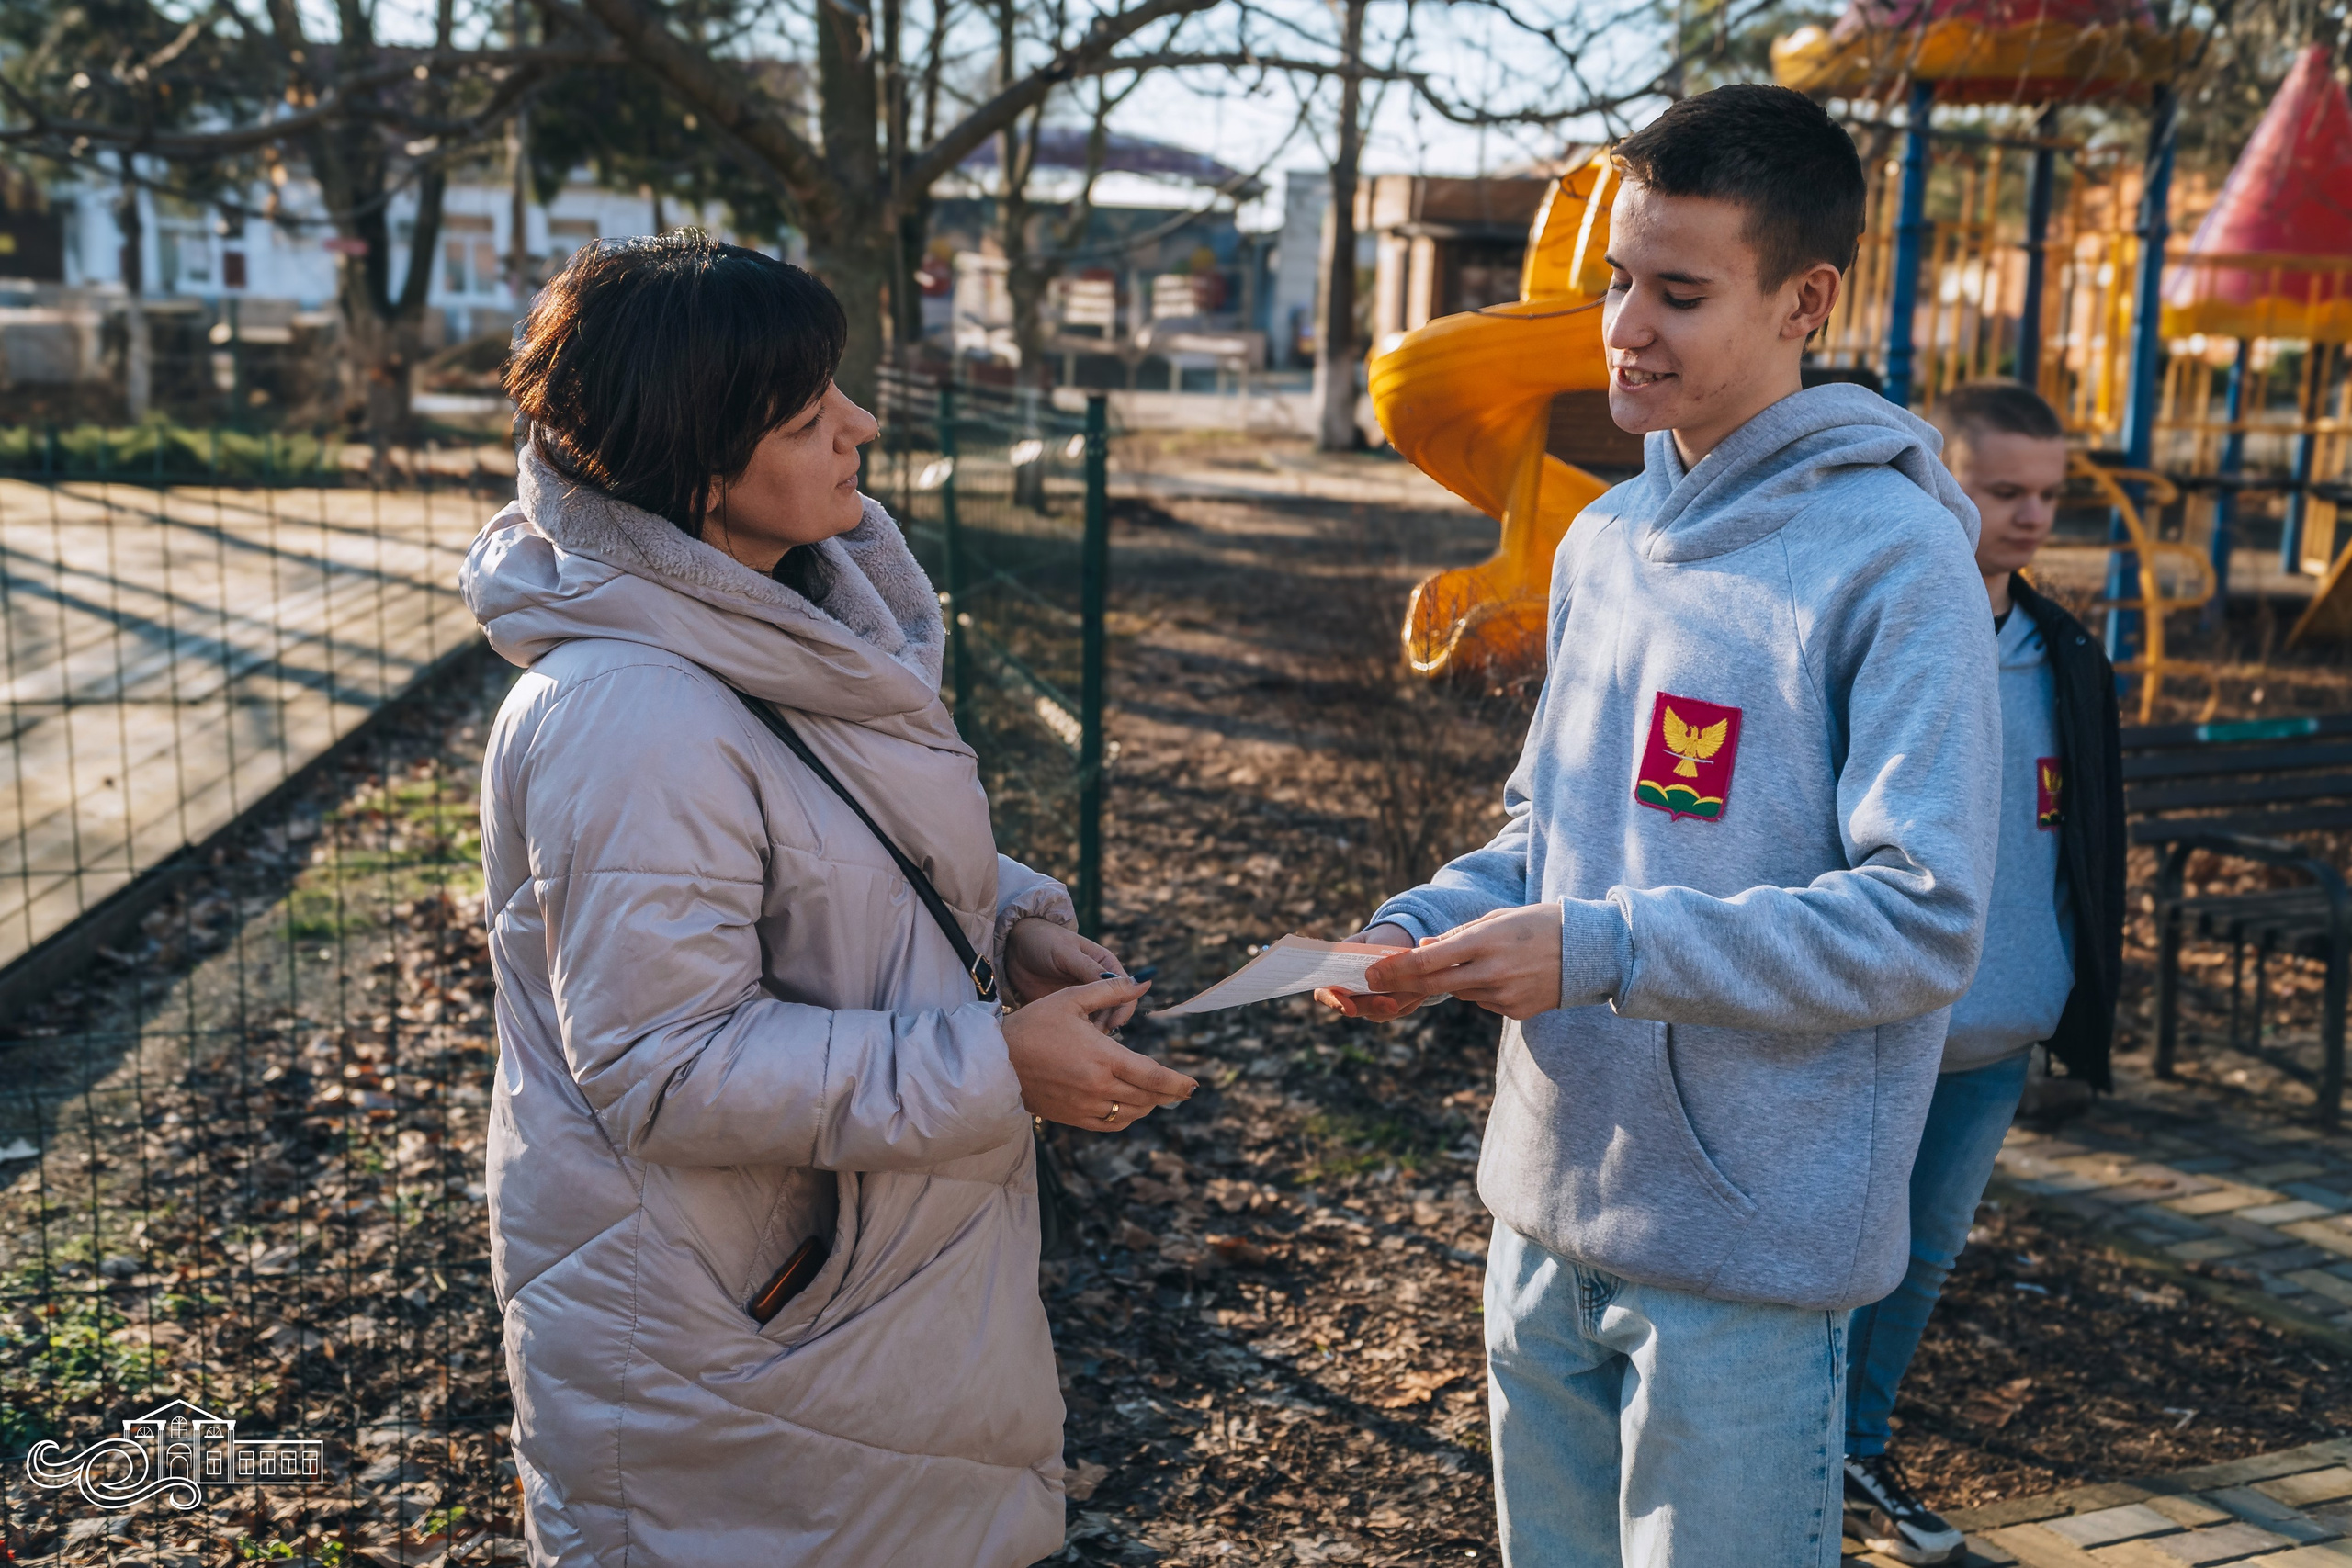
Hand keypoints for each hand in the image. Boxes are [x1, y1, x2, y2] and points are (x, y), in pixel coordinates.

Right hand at [1003, 975, 1194, 1131]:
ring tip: (1156, 1095)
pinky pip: (1111, 1124)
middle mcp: (1099, 1087)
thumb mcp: (1071, 999)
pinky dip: (1126, 1116)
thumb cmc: (1032, 1025)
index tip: (1194, 1085)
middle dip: (1168, 1094)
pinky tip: (1129, 1105)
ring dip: (1148, 1105)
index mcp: (1103, 1057)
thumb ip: (1110, 990)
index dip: (1178, 1083)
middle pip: (1148, 1098)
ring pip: (1132, 1113)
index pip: (1154, 1076)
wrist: (996, 1061)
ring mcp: (1086, 1106)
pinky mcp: (1073, 1118)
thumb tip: (1142, 982)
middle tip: (1181, 1090)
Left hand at [1005, 918, 1140, 1027]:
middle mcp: (1098, 983)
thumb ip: (1090, 969)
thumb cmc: (1043, 941)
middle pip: (1115, 1009)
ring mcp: (1083, 997)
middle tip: (1092, 1034)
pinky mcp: (1068, 1009)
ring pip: (1099, 1020)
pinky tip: (1069, 1038)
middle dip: (1108, 1023)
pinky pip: (1080, 1025)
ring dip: (1094, 1031)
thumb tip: (1121, 983)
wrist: (1014, 947)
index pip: (1126, 989)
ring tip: (1080, 1038)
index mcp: (1105, 965)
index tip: (1112, 1023)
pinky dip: (1079, 1033)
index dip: (1123, 1008)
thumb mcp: (1066, 953)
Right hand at [1315, 922, 1420, 1021]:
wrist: (1400, 941)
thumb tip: (1368, 975)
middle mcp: (1349, 994)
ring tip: (1416, 989)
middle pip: (1355, 1009)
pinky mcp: (1388, 1008)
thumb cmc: (1380, 939)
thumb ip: (1366, 956)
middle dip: (1374, 1006)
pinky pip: (1399, 1011)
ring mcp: (1368, 1004)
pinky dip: (1410, 1001)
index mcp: (1336, 975)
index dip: (1334, 1002)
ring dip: (1399, 1002)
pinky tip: (1420, 991)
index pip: (1325, 993)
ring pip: (1380, 1014)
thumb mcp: (1372, 941)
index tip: (1349, 1007)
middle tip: (1391, 1004)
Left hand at [1363, 903, 1563, 1021]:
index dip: (1395, 968)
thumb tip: (1423, 947)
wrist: (1590, 951)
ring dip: (1451, 980)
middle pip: (1433, 983)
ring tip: (1477, 961)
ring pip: (1459, 992)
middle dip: (1400, 982)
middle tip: (1375, 981)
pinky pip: (1482, 1002)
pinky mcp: (1514, 1012)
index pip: (1428, 960)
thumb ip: (1458, 936)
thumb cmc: (1539, 924)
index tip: (1371, 971)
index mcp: (1485, 942)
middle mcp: (1492, 972)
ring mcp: (1504, 996)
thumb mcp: (1497, 918)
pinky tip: (1503, 974)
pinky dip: (1480, 989)